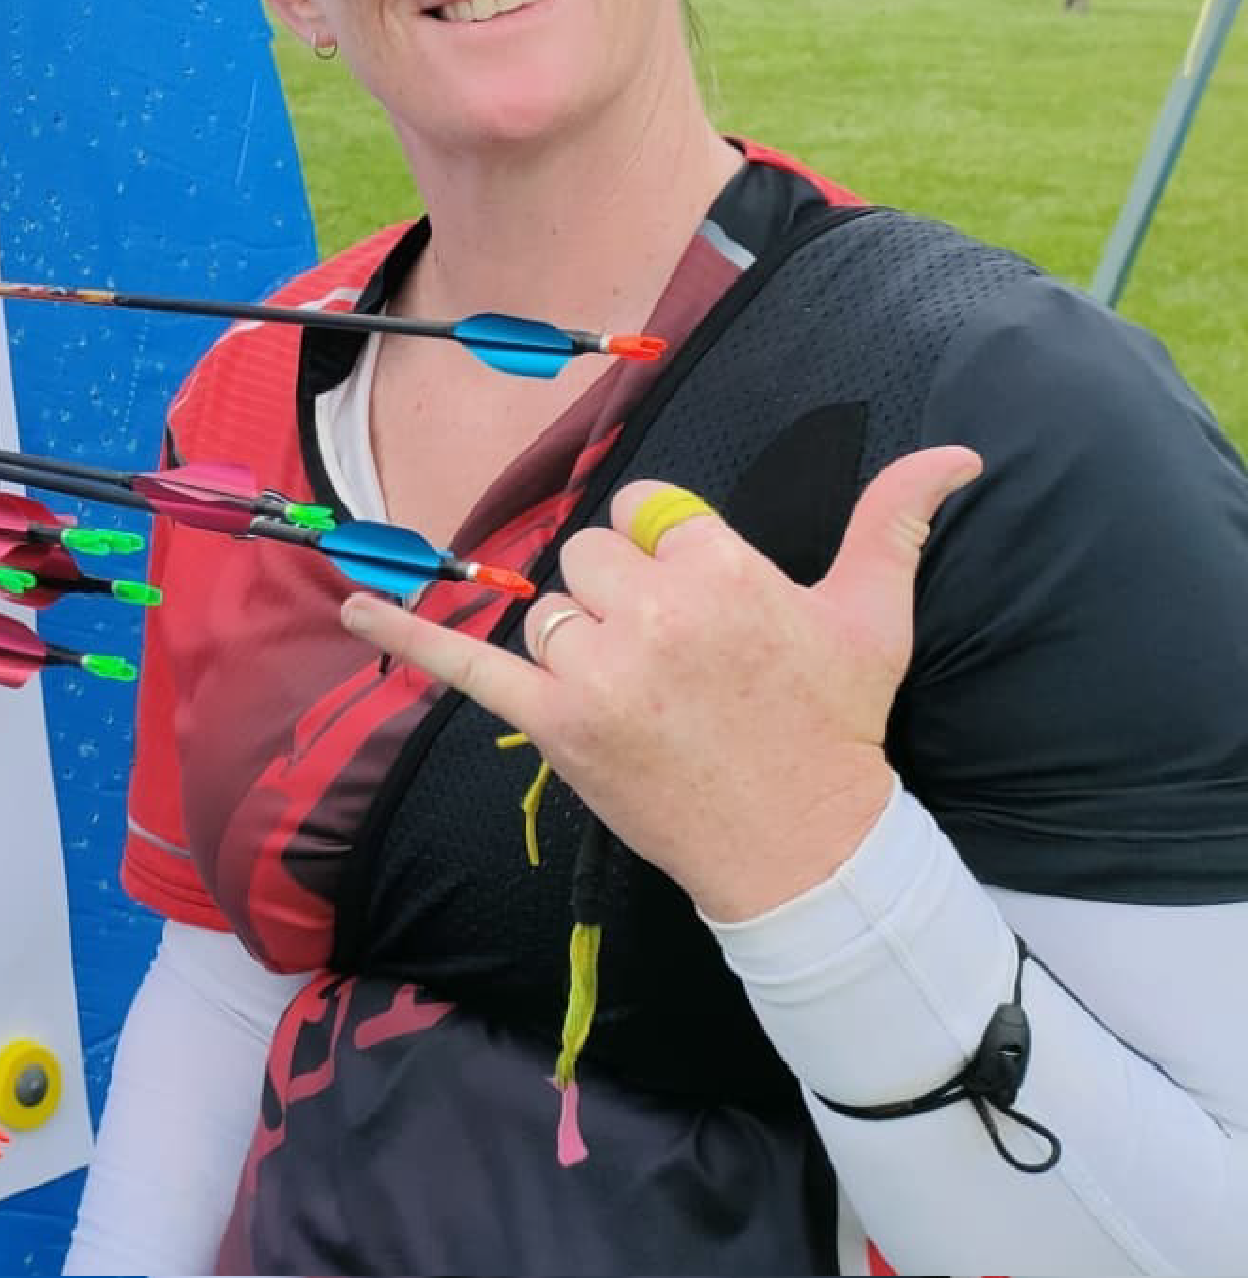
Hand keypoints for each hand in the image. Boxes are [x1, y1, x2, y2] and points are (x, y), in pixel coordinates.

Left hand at [336, 447, 982, 920]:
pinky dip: (403, 634)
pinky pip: (463, 662)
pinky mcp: (554, 722)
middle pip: (589, 556)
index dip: (662, 551)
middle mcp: (656, 614)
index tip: (693, 598)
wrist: (803, 850)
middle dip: (619, 595)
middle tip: (671, 656)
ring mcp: (598, 670)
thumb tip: (956, 454)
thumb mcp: (873, 619)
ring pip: (546, 606)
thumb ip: (895, 523)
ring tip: (639, 690)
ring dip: (576, 638)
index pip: (644, 513)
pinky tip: (348, 604)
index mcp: (724, 573)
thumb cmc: (835, 727)